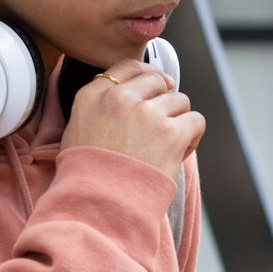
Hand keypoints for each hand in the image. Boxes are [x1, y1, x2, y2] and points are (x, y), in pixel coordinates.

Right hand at [61, 58, 204, 176]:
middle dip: (164, 100)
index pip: (129, 67)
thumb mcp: (77, 130)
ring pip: (180, 100)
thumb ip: (98, 106)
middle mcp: (120, 98)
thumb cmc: (87, 175)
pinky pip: (196, 121)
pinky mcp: (171, 133)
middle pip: (158, 81)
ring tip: (167, 145)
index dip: (148, 77)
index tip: (157, 88)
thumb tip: (126, 93)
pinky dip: (193, 136)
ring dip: (178, 120)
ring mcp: (147, 113)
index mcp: (93, 95)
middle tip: (162, 125)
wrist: (99, 204)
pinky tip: (180, 151)